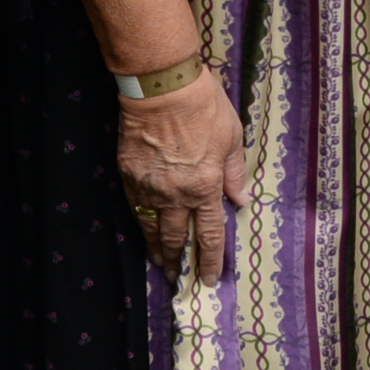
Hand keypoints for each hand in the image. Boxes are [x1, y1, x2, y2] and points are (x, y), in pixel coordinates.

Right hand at [114, 68, 245, 281]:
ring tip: (161, 264)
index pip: (211, 234)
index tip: (209, 279)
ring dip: (157, 250)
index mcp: (206, 188)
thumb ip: (234, 173)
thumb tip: (241, 200)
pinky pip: (135, 208)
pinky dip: (140, 224)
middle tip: (178, 279)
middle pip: (177, 238)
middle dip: (179, 262)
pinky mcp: (129, 176)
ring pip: (152, 228)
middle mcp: (176, 195)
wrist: (161, 89)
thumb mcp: (231, 138)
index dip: (211, 260)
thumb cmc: (204, 108)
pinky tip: (143, 231)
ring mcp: (149, 187)